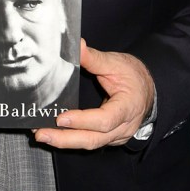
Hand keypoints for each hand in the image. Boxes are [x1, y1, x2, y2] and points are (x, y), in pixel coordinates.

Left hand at [34, 40, 154, 149]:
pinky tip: (54, 134)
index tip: (61, 117)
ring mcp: (117, 135)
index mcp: (128, 107)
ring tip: (42, 135)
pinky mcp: (109, 137)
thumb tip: (77, 46)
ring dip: (64, 141)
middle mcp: (123, 127)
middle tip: (42, 134)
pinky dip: (71, 139)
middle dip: (65, 139)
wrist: (147, 90)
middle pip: (94, 139)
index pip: (105, 120)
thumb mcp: (116, 63)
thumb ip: (94, 58)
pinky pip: (89, 141)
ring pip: (90, 144)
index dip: (82, 121)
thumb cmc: (134, 76)